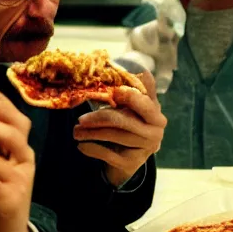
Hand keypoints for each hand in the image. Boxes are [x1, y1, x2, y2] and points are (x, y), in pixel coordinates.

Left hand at [74, 72, 166, 186]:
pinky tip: (81, 146)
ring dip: (90, 133)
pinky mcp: (132, 163)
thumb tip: (135, 67)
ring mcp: (144, 149)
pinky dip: (92, 149)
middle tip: (80, 119)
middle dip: (99, 117)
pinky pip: (108, 155)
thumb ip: (136, 89)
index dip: (128, 97)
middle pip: (123, 121)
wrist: (132, 156)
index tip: (112, 92)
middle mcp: (155, 133)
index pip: (144, 103)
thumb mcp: (137, 107)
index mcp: (156, 115)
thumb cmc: (132, 124)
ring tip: (76, 131)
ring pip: (114, 137)